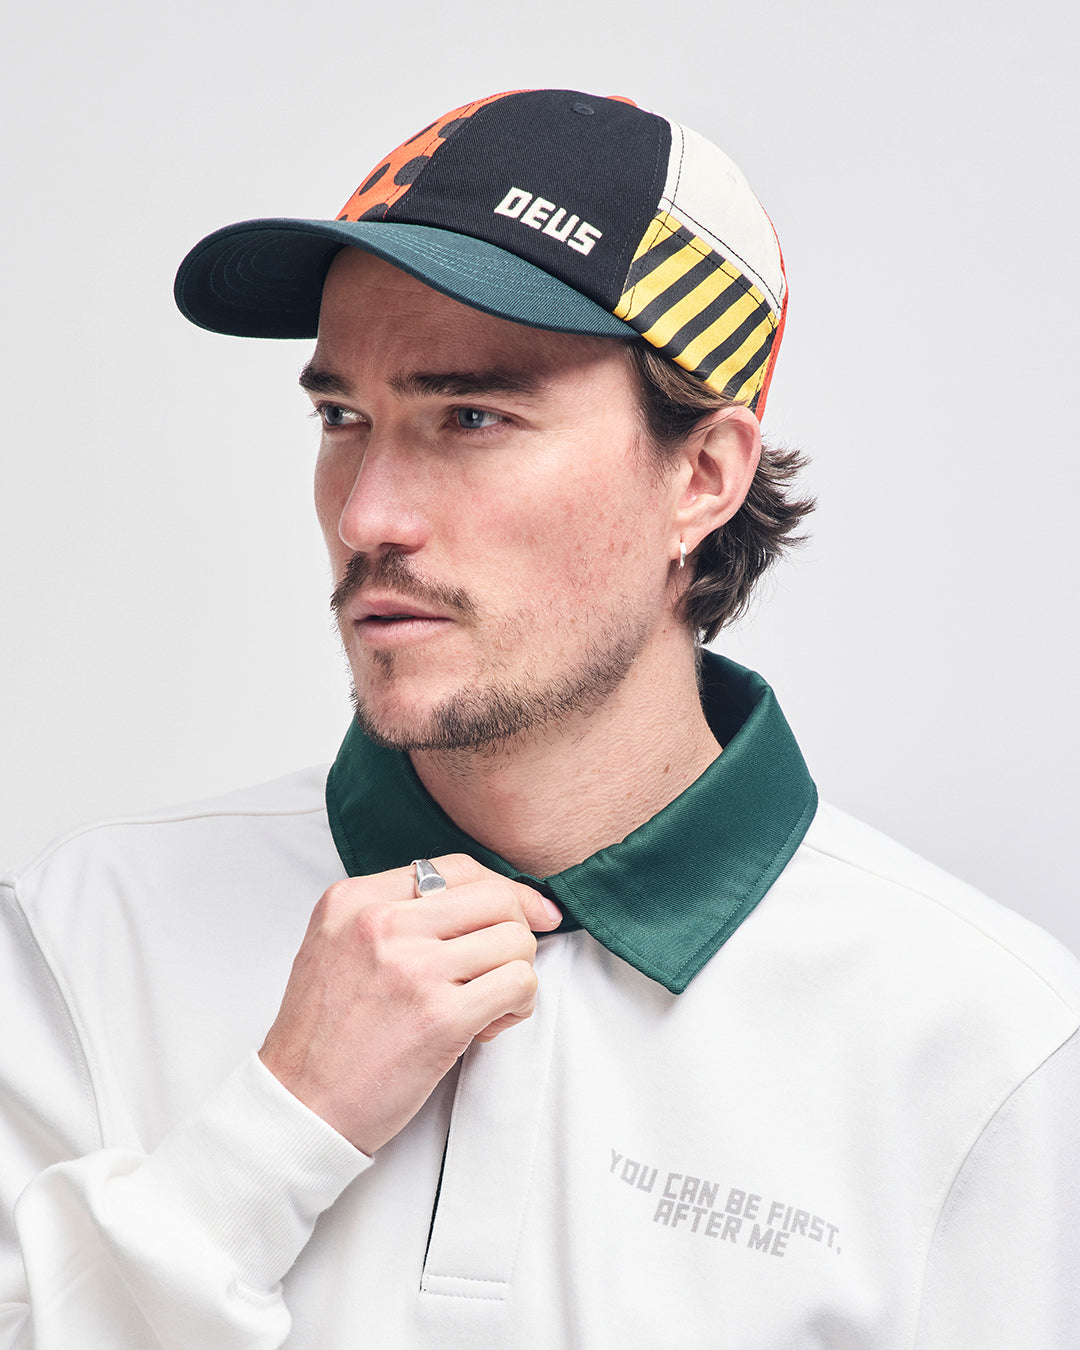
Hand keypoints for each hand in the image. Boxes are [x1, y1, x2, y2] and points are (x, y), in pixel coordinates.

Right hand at [258, 854, 561, 1154]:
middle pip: (496, 898)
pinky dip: (519, 1004)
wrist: (298, 1105)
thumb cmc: (322, 1034)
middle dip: (518, 931)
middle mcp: (382, 924)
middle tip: (505, 965)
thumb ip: (391, 913)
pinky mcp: (441, 1016)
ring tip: (488, 1003)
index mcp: (355, 900)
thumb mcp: (334, 944)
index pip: (456, 868)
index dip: (502, 889)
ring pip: (516, 940)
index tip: (525, 912)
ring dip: (516, 973)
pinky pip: (519, 984)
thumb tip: (474, 902)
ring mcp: (413, 969)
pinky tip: (490, 1024)